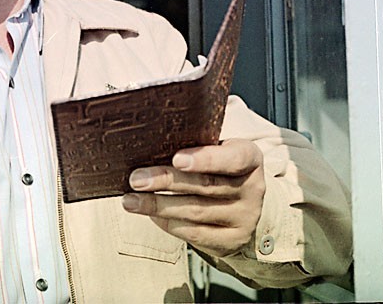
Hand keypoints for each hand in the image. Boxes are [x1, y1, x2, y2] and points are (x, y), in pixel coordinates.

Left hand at [122, 139, 265, 256]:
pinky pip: (195, 233)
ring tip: (131, 200)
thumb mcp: (216, 147)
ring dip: (158, 205)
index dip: (205, 159)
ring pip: (195, 212)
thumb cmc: (217, 165)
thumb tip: (148, 141)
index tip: (176, 158)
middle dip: (165, 181)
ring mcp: (244, 218)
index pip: (232, 158)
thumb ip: (194, 143)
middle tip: (136, 179)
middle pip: (205, 185)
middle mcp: (252, 188)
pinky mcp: (231, 241)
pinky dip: (168, 223)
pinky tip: (150, 215)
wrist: (243, 202)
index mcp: (249, 157)